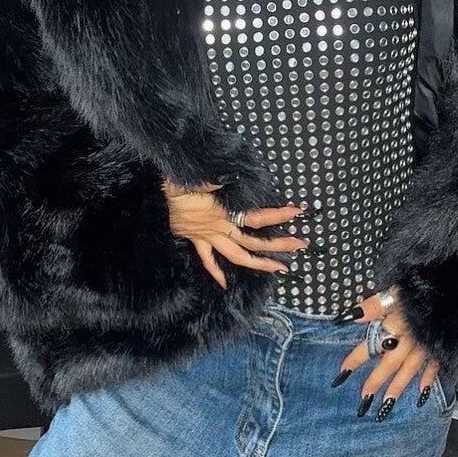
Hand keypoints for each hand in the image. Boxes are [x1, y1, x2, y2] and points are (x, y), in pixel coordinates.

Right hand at [161, 180, 308, 289]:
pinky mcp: (196, 239)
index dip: (278, 215)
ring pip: (236, 256)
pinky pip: (207, 259)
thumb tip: (234, 173)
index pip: (257, 218)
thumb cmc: (177, 184)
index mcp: (223, 215)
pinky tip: (223, 283)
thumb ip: (215, 178)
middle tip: (301, 245)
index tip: (297, 211)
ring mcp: (208, 237)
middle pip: (253, 242)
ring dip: (258, 263)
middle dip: (278, 245)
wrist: (156, 197)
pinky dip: (216, 272)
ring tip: (279, 269)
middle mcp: (219, 229)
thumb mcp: (195, 178)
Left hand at [331, 285, 441, 417]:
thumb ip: (375, 304)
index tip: (342, 372)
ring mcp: (427, 346)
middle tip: (364, 398)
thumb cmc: (425, 289)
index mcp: (397, 325)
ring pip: (409, 370)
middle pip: (390, 364)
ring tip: (387, 403)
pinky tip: (422, 392)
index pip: (371, 345)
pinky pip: (434, 367)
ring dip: (398, 386)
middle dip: (376, 380)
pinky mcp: (442, 347)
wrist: (457, 292)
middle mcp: (410, 340)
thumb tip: (352, 315)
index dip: (356, 358)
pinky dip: (428, 379)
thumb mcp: (397, 290)